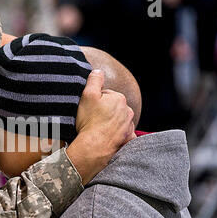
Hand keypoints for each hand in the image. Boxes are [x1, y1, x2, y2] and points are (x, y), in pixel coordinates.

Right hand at [67, 70, 134, 184]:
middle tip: (91, 119)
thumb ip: (94, 80)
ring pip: (118, 120)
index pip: (105, 95)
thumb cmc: (89, 121)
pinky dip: (116, 135)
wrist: (94, 146)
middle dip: (104, 111)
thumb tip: (98, 71)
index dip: (95, 101)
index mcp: (119, 98)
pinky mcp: (128, 139)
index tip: (88, 109)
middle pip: (112, 107)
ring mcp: (129, 126)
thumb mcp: (87, 95)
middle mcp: (128, 111)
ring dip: (110, 123)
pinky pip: (123, 134)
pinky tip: (107, 137)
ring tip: (97, 129)